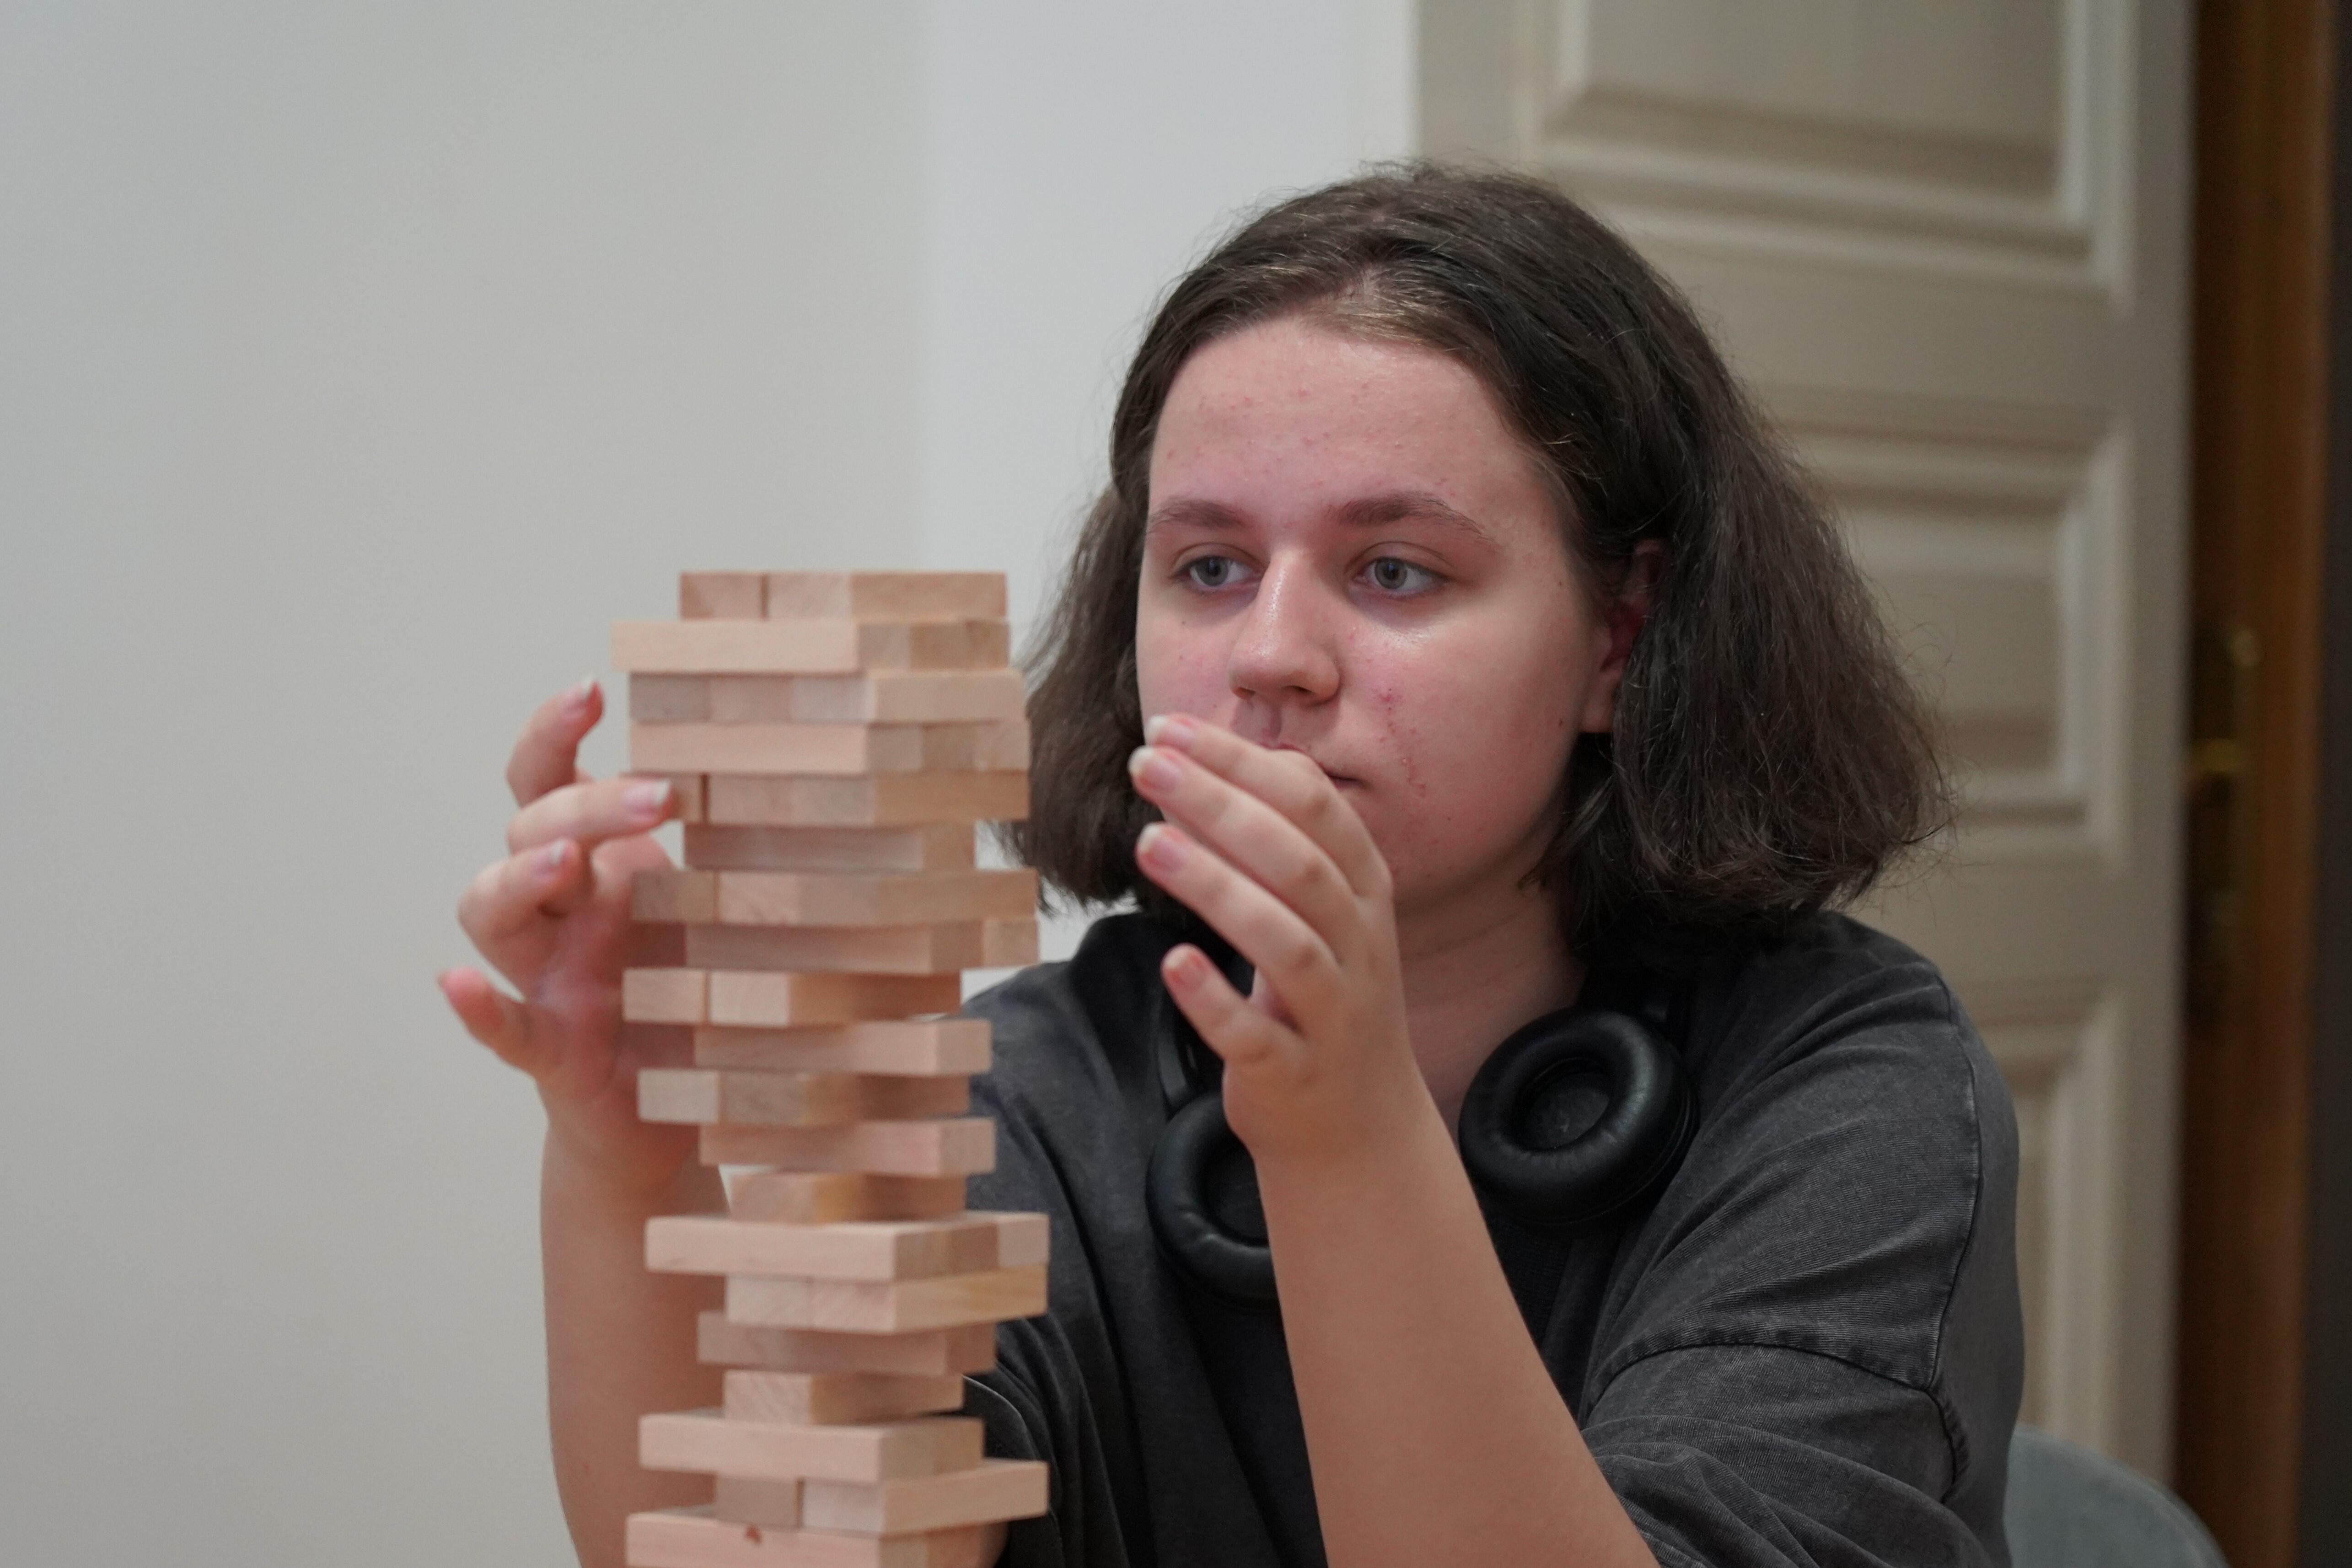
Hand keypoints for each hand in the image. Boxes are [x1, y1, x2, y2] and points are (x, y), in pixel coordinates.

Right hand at [440, 679, 692, 1195]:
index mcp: (601, 868)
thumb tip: (821, 782)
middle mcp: (561, 914)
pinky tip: (455, 987)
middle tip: (661, 796)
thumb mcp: (721, 914)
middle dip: (584, 805)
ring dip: (517, 879)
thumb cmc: (693, 996)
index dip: (553, 732)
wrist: (676, 1114)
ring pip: (492, 913)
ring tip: (560, 862)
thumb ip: (742, 856)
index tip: (589, 691)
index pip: (549, 780)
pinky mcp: (553, 1051)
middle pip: (530, 832)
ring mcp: (548, 980)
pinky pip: (505, 1028)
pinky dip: (477, 1010)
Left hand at [1126, 714, 1428, 1167]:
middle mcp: (1360, 946)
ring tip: (1149, 843)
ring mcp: (1334, 1013)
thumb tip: (1208, 760)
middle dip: (1221, 804)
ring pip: (1285, 942)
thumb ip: (1276, 841)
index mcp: (1364, 892)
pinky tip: (1174, 964)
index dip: (1243, 762)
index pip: (1314, 804)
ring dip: (1217, 887)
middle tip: (1145, 765)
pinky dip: (1217, 1000)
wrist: (1359, 1127)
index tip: (1171, 729)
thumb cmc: (1321, 997)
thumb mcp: (1321, 912)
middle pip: (1298, 862)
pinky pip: (1258, 1035)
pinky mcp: (1296, 1073)